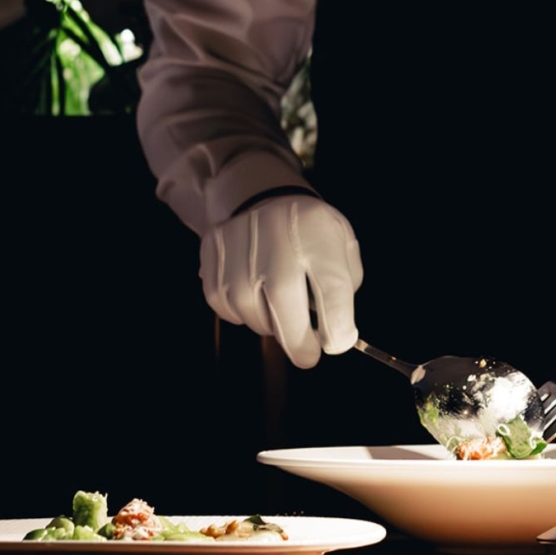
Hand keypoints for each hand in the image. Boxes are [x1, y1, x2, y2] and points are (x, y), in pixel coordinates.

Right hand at [200, 195, 362, 368]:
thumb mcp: (342, 247)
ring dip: (267, 325)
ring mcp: (238, 236)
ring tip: (280, 319)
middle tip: (306, 357)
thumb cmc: (311, 234)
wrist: (266, 196)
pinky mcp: (213, 246)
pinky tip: (254, 305)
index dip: (336, 322)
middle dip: (296, 338)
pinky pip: (220, 299)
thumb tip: (334, 333)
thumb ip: (343, 287)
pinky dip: (239, 313)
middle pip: (282, 294)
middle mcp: (276, 230)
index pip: (331, 283)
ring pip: (246, 304)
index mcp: (317, 230)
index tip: (337, 343)